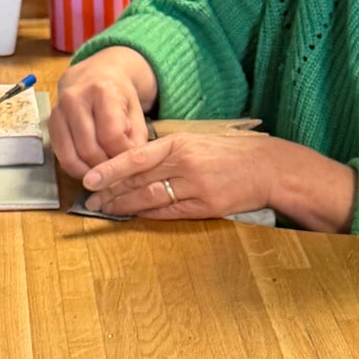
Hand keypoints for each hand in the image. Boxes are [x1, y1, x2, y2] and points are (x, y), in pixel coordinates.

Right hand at [50, 47, 156, 174]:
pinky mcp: (50, 123)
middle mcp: (75, 98)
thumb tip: (128, 168)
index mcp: (102, 91)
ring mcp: (58, 111)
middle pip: (89, 149)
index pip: (111, 136)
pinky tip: (89, 170)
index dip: (122, 155)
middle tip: (118, 173)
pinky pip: (60, 155)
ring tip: (105, 174)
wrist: (95, 75)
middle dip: (106, 168)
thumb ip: (136, 139)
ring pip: (72, 155)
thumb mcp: (137, 113)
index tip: (131, 162)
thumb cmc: (120, 97)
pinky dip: (75, 168)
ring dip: (90, 172)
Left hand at [82, 133, 357, 229]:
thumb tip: (133, 162)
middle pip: (138, 180)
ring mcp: (196, 186)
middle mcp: (185, 163)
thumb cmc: (231, 154)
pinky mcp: (206, 206)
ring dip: (126, 206)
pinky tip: (136, 216)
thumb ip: (167, 152)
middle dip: (111, 192)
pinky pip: (170, 213)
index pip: (135, 157)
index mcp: (180, 143)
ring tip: (107, 210)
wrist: (269, 167)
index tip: (89, 179)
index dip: (110, 170)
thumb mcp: (197, 142)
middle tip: (90, 201)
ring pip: (150, 198)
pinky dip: (150, 215)